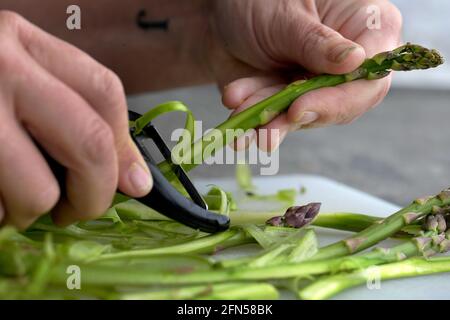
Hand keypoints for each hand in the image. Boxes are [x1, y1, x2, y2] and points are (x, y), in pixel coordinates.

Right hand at [0, 11, 151, 228]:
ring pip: (36, 190)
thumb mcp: (11, 76)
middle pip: (88, 143)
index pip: (103, 92)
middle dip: (94, 193)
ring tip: (12, 202)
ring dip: (31, 211)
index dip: (125, 147)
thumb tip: (132, 177)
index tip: (133, 182)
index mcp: (19, 40)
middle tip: (78, 209)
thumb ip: (67, 111)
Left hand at [207, 0, 401, 150]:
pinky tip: (234, 103)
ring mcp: (318, 84)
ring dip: (269, 119)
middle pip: (340, 105)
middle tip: (267, 128)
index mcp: (365, 26)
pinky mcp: (290, 101)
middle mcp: (346, 63)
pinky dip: (253, 118)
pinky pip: (277, 118)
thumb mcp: (286, 16)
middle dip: (297, 116)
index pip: (370, 77)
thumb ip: (316, 43)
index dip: (339, 101)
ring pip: (304, 117)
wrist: (219, 17)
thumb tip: (355, 62)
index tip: (300, 109)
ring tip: (240, 108)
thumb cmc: (257, 1)